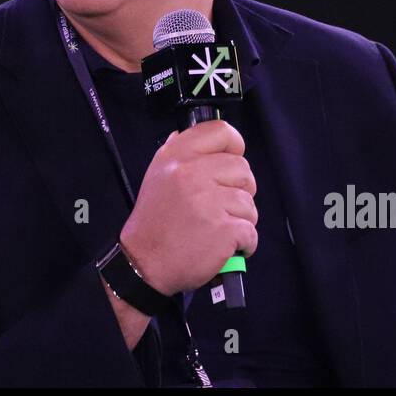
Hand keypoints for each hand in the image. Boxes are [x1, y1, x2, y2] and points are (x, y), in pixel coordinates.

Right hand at [119, 120, 257, 295]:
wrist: (144, 264)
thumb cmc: (154, 222)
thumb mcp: (156, 176)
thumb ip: (175, 153)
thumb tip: (187, 133)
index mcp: (177, 156)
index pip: (222, 131)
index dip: (234, 147)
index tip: (230, 165)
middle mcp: (193, 173)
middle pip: (243, 169)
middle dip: (239, 190)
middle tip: (220, 207)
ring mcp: (210, 201)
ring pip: (249, 203)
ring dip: (240, 220)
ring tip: (217, 229)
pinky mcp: (224, 229)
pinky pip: (251, 231)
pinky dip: (244, 244)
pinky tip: (225, 246)